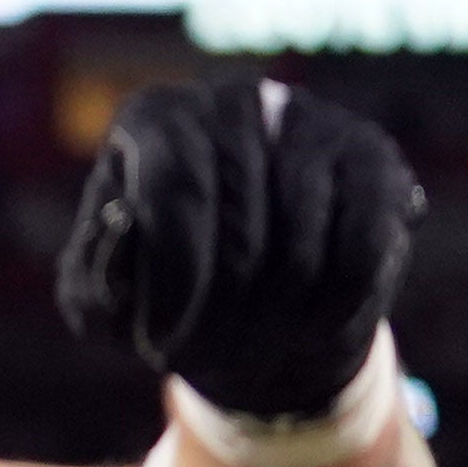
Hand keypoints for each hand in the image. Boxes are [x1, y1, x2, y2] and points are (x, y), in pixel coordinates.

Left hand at [59, 77, 422, 424]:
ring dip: (272, 323)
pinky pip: (360, 249)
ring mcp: (313, 120)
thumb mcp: (101, 304)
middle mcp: (235, 102)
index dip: (171, 285)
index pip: (173, 195)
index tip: (158, 350)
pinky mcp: (373, 158)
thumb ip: (94, 276)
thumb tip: (123, 225)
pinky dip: (330, 310)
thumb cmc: (156, 299)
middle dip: (218, 317)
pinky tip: (304, 336)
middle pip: (238, 226)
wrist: (246, 303)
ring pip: (301, 246)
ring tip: (246, 357)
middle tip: (204, 365)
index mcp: (154, 119)